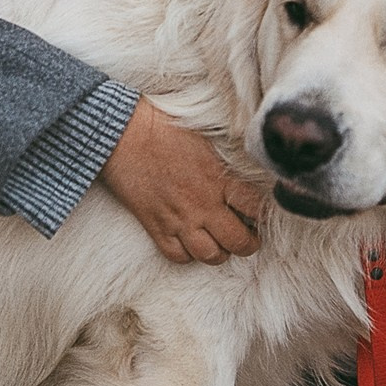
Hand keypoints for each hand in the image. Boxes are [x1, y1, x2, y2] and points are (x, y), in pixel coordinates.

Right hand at [98, 101, 265, 264]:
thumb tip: (246, 170)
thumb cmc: (164, 129)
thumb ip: (226, 163)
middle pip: (239, 242)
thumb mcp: (206, 140)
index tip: (259, 214)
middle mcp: (203, 204)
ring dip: (220, 253)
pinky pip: (178, 256)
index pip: (256, 209)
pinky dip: (187, 255)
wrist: (123, 134)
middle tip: (246, 237)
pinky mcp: (155, 226)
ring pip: (211, 255)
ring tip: (219, 242)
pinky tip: (190, 242)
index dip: (263, 215)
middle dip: (248, 244)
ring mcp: (179, 219)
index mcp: (219, 179)